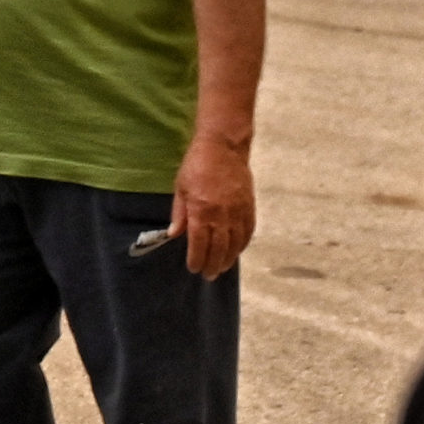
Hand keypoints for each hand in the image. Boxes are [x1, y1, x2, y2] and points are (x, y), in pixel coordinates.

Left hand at [168, 137, 254, 278]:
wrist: (223, 148)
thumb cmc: (196, 165)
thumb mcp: (180, 188)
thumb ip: (179, 214)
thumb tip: (173, 235)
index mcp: (201, 210)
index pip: (199, 243)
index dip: (197, 259)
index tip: (194, 268)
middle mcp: (222, 215)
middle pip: (219, 248)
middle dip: (213, 264)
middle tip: (208, 275)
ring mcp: (238, 212)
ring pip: (235, 244)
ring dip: (229, 259)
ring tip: (222, 268)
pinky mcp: (250, 207)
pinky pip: (248, 232)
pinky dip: (242, 245)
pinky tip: (236, 252)